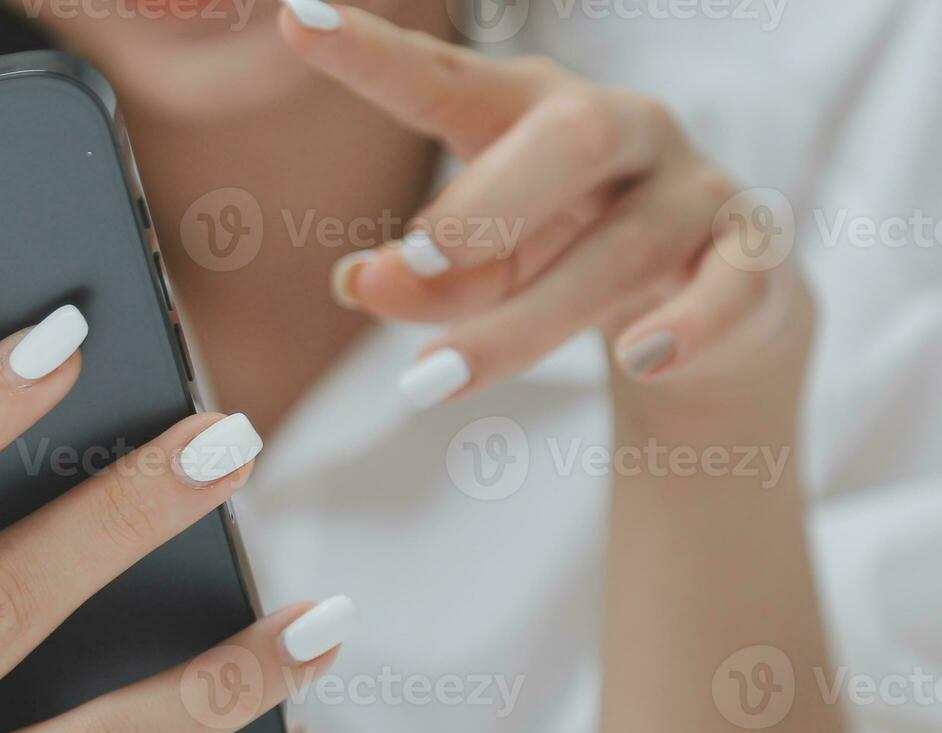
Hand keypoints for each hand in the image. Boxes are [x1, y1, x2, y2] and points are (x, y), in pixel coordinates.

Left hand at [279, 1, 811, 412]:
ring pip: (621, 247)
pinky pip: (731, 285)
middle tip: (403, 264)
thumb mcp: (481, 272)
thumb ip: (419, 280)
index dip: (376, 54)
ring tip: (433, 379)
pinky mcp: (751, 254)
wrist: (709, 306)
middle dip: (482, 206)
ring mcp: (693, 188)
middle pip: (567, 138)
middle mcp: (621, 129)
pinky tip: (638, 362)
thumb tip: (358, 283)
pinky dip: (686, 326)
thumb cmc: (564, 258)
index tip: (299, 20)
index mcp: (532, 112)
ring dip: (522, 321)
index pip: (449, 77)